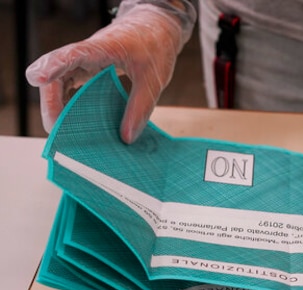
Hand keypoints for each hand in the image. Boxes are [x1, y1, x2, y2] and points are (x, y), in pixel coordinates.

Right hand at [25, 1, 194, 142]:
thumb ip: (140, 107)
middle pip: (55, 75)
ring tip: (64, 132)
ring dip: (56, 107)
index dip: (53, 65)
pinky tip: (73, 123)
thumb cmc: (154, 47)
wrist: (155, 30)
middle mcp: (85, 54)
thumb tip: (127, 138)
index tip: (38, 78)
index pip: (72, 54)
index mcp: (102, 48)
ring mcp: (83, 63)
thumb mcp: (153, 79)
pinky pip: (67, 88)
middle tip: (57, 130)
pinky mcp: (85, 71)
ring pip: (57, 83)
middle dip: (51, 103)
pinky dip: (67, 105)